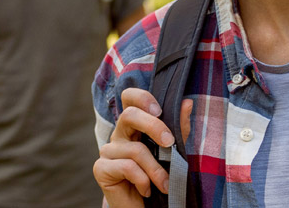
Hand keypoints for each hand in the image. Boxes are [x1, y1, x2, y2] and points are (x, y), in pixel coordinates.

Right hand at [93, 88, 191, 207]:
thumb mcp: (173, 152)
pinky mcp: (101, 169)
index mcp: (133, 127)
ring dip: (156, 170)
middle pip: (129, 115)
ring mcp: (107, 151)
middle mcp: (118, 135)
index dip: (142, 97)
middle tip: (169, 142)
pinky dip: (143, 180)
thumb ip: (179, 128)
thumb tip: (187, 103)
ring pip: (135, 149)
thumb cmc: (158, 178)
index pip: (129, 98)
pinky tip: (147, 190)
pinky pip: (127, 167)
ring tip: (165, 184)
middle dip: (154, 126)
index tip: (160, 110)